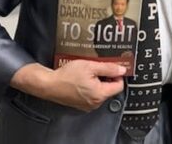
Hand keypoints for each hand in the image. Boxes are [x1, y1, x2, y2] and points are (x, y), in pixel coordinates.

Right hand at [11, 60, 125, 111]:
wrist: (49, 84)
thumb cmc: (67, 76)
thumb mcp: (91, 66)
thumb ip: (109, 68)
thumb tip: (122, 70)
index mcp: (100, 94)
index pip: (119, 86)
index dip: (117, 75)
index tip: (112, 68)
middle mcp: (95, 103)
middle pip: (110, 89)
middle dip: (107, 78)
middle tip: (97, 69)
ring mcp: (88, 105)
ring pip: (101, 91)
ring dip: (98, 82)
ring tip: (88, 74)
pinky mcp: (82, 104)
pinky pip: (93, 95)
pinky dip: (91, 87)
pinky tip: (83, 80)